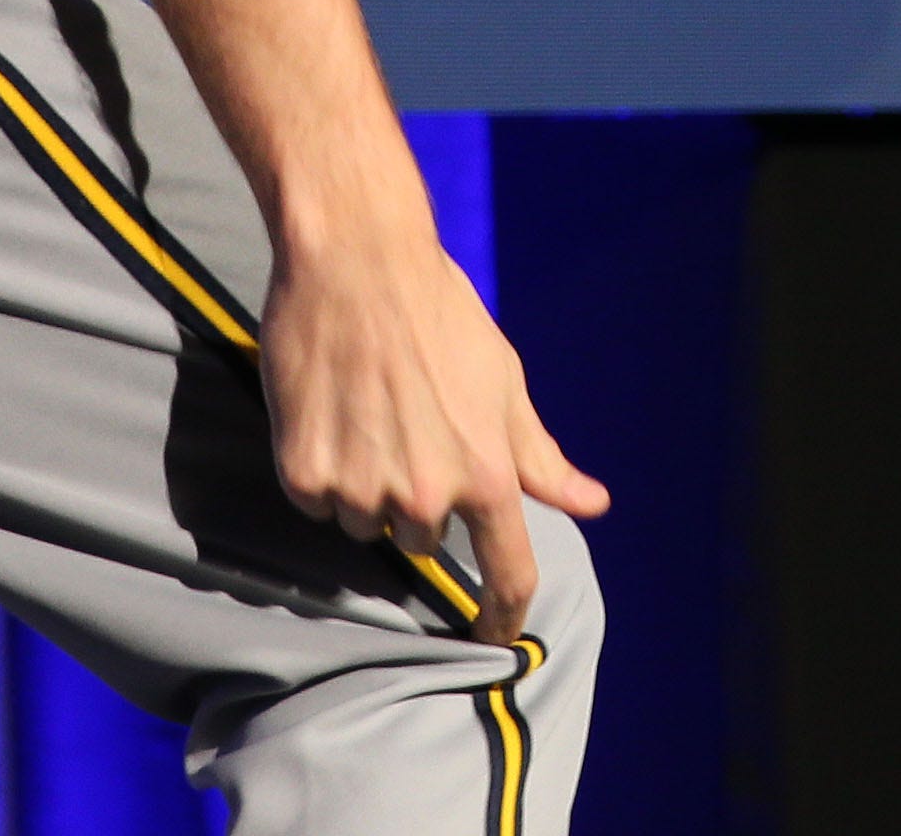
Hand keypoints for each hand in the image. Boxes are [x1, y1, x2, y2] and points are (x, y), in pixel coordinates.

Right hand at [260, 217, 608, 646]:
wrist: (356, 259)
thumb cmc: (440, 314)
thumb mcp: (503, 381)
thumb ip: (541, 457)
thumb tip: (594, 503)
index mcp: (487, 472)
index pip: (507, 573)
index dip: (504, 617)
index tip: (497, 640)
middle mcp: (426, 494)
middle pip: (421, 538)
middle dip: (416, 497)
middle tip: (406, 425)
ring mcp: (363, 488)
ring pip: (364, 522)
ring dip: (364, 483)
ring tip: (365, 409)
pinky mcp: (306, 474)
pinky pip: (316, 500)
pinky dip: (319, 468)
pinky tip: (327, 410)